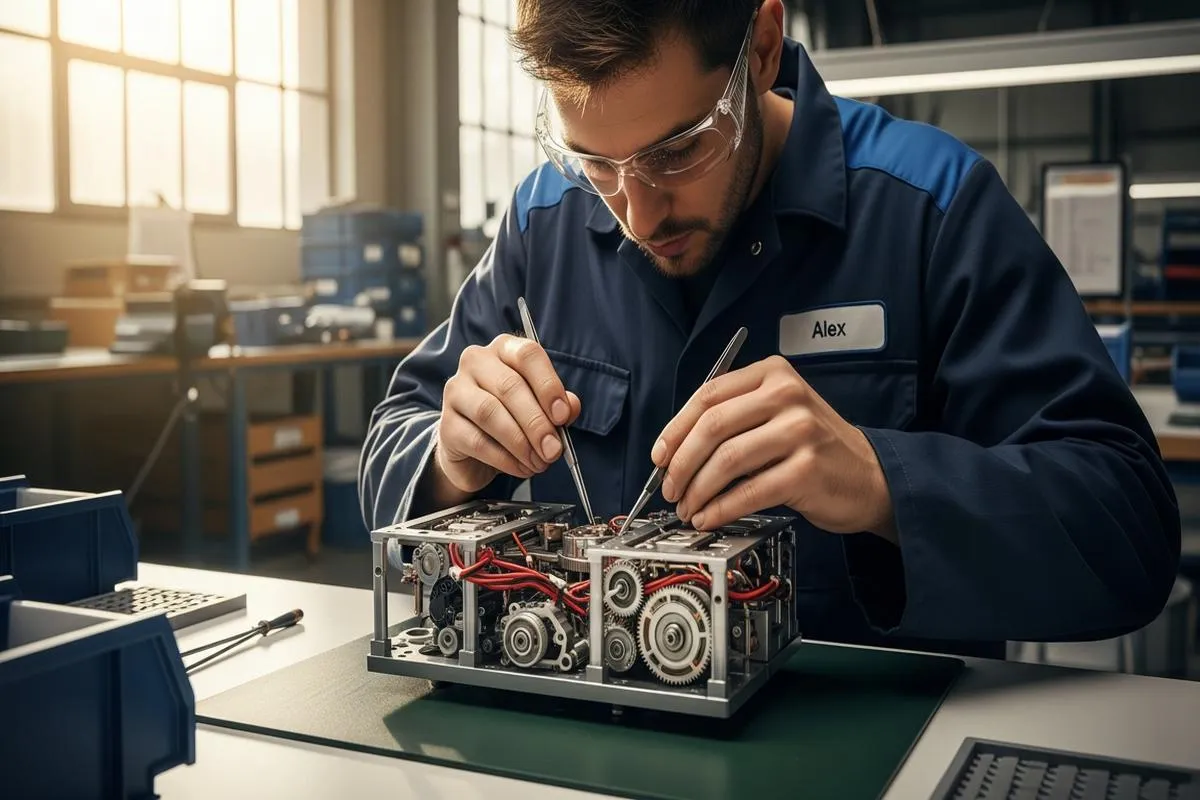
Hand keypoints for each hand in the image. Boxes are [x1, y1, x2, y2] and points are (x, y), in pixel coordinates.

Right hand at [435, 334, 580, 493]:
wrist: (474, 450)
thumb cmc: (513, 419)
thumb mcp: (542, 409)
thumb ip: (559, 404)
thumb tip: (570, 407)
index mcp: (504, 349)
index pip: (527, 354)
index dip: (548, 385)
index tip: (563, 416)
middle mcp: (476, 362)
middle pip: (509, 386)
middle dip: (537, 422)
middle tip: (554, 450)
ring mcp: (456, 391)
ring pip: (490, 413)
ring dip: (521, 442)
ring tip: (539, 462)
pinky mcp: (446, 425)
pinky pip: (478, 441)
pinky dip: (505, 458)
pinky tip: (521, 468)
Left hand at [653, 355, 895, 539]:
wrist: (871, 477)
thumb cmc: (815, 448)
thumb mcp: (777, 414)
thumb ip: (733, 419)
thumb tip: (674, 451)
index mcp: (773, 374)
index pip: (708, 395)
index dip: (675, 428)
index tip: (659, 456)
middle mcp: (787, 395)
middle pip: (712, 426)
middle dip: (681, 463)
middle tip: (669, 488)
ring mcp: (800, 431)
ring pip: (726, 460)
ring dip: (697, 490)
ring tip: (688, 507)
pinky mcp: (806, 470)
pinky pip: (748, 491)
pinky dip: (720, 508)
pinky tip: (709, 517)